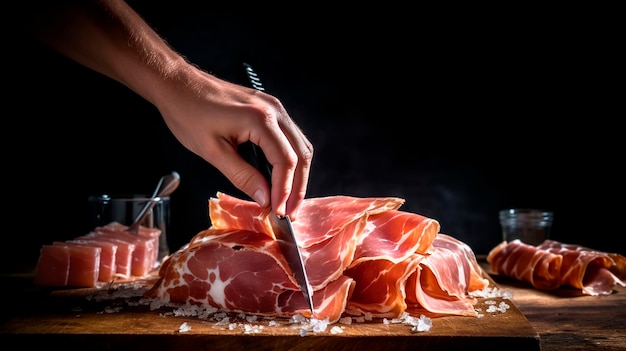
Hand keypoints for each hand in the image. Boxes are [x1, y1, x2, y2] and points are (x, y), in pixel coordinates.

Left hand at [155, 66, 312, 218]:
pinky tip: (282, 177)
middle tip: (290, 212)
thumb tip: (265, 199)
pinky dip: (291, 160)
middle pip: (301, 154)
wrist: (178, 85)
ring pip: (300, 145)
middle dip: (298, 187)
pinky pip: (290, 137)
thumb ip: (242, 176)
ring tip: (288, 199)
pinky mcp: (269, 109)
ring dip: (298, 174)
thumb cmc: (188, 113)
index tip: (279, 211)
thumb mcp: (212, 151)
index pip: (286, 161)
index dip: (285, 190)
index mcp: (260, 119)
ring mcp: (274, 107)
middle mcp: (274, 110)